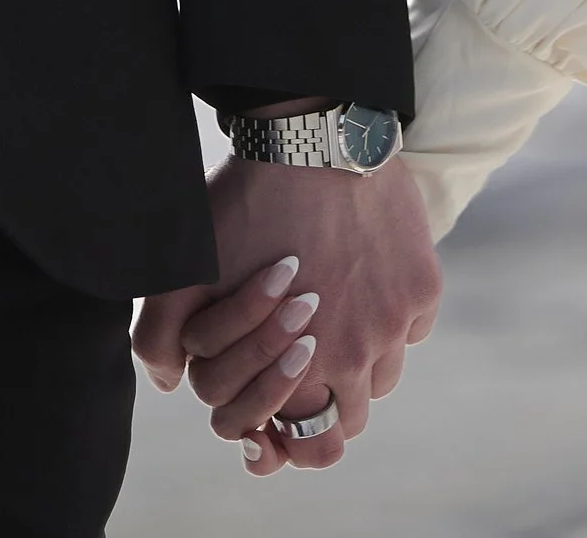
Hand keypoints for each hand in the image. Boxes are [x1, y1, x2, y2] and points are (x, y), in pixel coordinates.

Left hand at [132, 151, 440, 476]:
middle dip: (326, 404)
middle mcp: (356, 360)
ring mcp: (395, 323)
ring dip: (361, 362)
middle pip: (350, 421)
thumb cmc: (244, 206)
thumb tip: (172, 386)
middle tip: (306, 365)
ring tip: (332, 318)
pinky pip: (414, 328)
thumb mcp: (184, 273)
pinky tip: (363, 282)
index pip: (310, 449)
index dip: (292, 440)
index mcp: (299, 373)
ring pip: (384, 378)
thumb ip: (163, 340)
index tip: (281, 414)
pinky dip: (392, 318)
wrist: (313, 137)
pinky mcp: (423, 286)